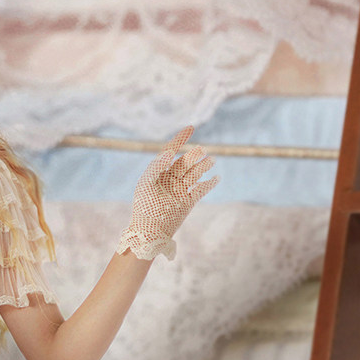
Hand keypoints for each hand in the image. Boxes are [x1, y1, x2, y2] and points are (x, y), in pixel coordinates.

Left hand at [117, 126, 217, 260]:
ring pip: (195, 173)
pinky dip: (209, 183)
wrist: (149, 232)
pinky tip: (216, 177)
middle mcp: (170, 179)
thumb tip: (168, 153)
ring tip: (211, 160)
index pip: (171, 151)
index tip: (191, 127)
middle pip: (185, 162)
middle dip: (194, 155)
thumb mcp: (145, 184)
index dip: (180, 139)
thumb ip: (155, 167)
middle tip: (202, 150)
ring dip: (203, 166)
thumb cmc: (143, 208)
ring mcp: (180, 190)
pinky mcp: (188, 202)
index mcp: (158, 173)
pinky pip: (201, 189)